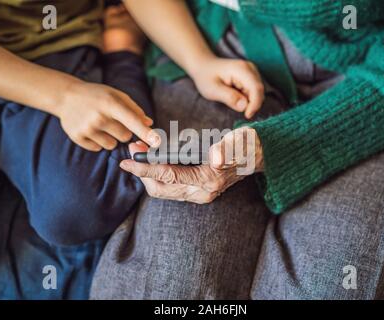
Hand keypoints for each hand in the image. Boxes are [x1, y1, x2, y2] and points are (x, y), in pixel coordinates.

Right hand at [57, 81, 159, 151]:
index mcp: (111, 103)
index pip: (132, 120)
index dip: (146, 132)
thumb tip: (149, 124)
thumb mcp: (116, 95)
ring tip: (100, 124)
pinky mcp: (78, 137)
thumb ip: (135, 110)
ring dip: (110, 138)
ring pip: (112, 145)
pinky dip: (98, 141)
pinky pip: (98, 148)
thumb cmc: (97, 95)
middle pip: (125, 137)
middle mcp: (99, 116)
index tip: (157, 142)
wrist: (66, 96)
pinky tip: (91, 129)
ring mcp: (87, 128)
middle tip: (112, 120)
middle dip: (123, 131)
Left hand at [120, 127, 263, 203]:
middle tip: (132, 150)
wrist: (257, 155)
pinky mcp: (197, 188)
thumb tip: (216, 158)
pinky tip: (153, 158)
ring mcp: (199, 193)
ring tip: (139, 152)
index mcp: (209, 180)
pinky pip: (170, 186)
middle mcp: (202, 192)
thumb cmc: (246, 146)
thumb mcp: (238, 142)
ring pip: (163, 189)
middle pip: (160, 188)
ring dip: (147, 174)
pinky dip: (157, 174)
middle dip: (142, 172)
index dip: (145, 169)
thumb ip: (227, 150)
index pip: (169, 177)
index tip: (126, 162)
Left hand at [189, 57, 264, 118]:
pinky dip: (247, 98)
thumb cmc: (207, 77)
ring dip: (248, 101)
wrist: (204, 66)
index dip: (255, 104)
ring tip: (230, 97)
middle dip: (251, 104)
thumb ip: (229, 98)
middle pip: (259, 91)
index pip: (256, 88)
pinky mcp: (252, 76)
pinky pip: (254, 92)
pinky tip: (234, 95)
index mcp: (241, 69)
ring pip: (258, 93)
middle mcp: (250, 68)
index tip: (247, 115)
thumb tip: (244, 107)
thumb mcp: (213, 90)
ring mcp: (252, 71)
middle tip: (234, 106)